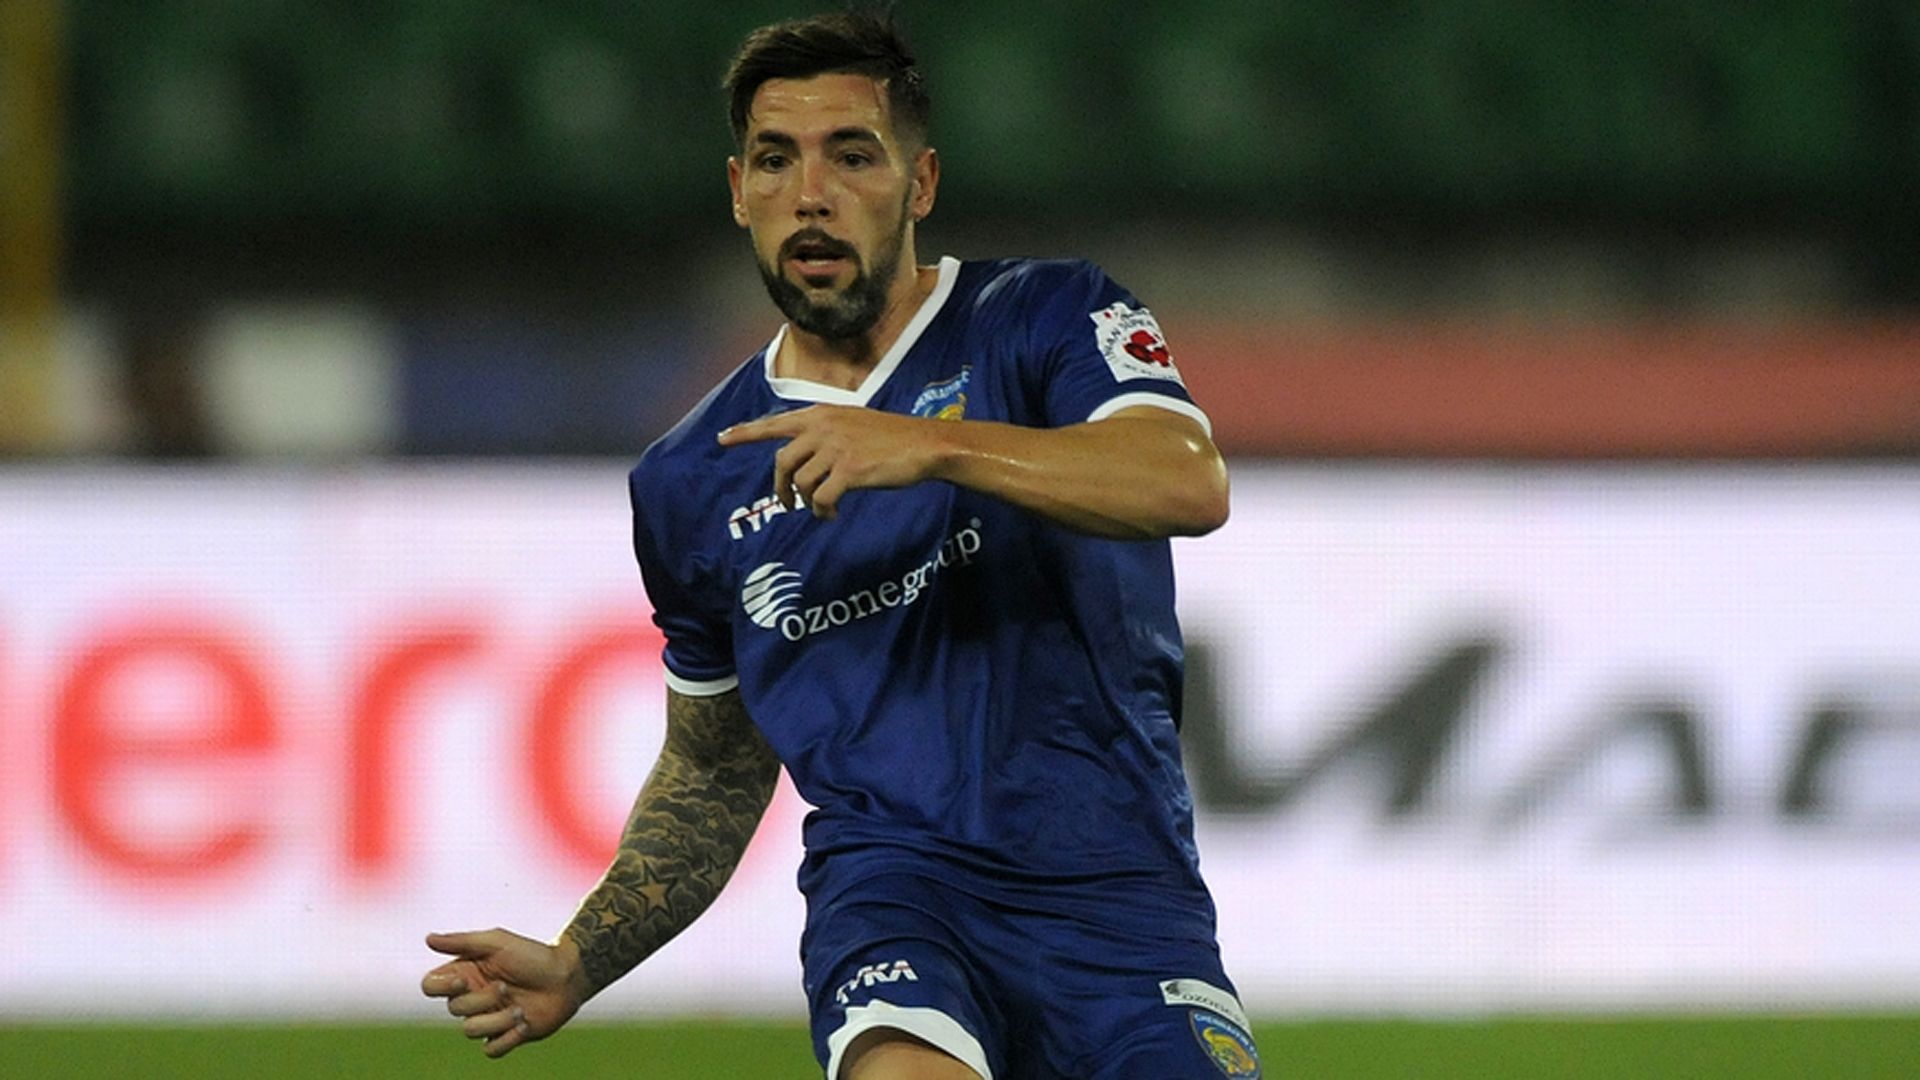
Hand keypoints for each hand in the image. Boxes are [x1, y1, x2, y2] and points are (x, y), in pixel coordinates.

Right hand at [421, 928, 586, 1058]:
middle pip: (454, 1009)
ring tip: (520, 1009)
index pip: (431, 986)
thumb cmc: (533, 954)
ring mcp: (488, 1018)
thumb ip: (463, 941)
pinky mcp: (505, 1036)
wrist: (567, 975)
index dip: (440, 987)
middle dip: (481, 1000)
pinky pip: (490, 1050)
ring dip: (496, 1020)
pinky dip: (506, 1039)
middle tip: (505, 987)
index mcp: (465, 973)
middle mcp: (472, 997)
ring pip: (470, 1031)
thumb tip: (428, 939)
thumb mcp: (498, 942)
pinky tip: (525, 1024)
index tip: (462, 981)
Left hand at [718, 405, 945, 518]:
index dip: (745, 433)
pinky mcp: (849, 470)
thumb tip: (805, 460)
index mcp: (821, 415)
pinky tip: (832, 514)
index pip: (774, 423)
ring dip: (806, 503)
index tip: (722, 439)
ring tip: (820, 510)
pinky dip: (822, 512)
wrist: (925, 445)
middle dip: (780, 488)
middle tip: (786, 505)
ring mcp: (835, 448)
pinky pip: (821, 499)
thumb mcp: (853, 423)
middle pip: (781, 462)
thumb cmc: (893, 438)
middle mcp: (823, 428)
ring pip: (801, 483)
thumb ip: (826, 433)